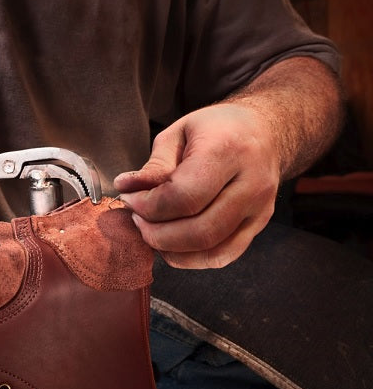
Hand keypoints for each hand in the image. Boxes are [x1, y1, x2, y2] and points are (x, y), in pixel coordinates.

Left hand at [113, 104, 280, 268]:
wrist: (264, 131)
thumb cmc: (216, 129)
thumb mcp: (179, 133)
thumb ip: (154, 165)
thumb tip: (125, 188)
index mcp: (227, 151)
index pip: (184, 196)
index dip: (149, 206)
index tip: (129, 199)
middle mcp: (251, 183)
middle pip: (199, 229)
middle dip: (156, 233)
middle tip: (136, 220)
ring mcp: (259, 209)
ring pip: (212, 249)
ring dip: (171, 249)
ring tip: (150, 231)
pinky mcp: (259, 225)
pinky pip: (223, 256)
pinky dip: (191, 258)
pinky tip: (171, 244)